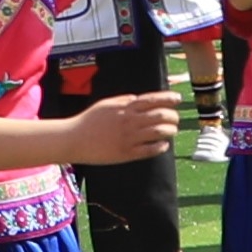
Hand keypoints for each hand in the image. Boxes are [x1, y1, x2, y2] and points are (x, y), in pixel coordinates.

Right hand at [64, 93, 178, 166]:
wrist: (73, 139)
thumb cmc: (88, 121)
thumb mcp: (105, 104)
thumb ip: (123, 100)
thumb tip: (138, 98)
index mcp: (124, 107)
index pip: (153, 99)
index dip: (169, 98)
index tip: (178, 99)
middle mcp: (129, 121)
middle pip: (160, 115)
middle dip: (173, 116)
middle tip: (174, 119)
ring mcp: (129, 137)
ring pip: (159, 132)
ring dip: (170, 130)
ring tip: (171, 131)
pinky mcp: (126, 153)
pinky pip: (150, 149)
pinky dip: (160, 146)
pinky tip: (162, 145)